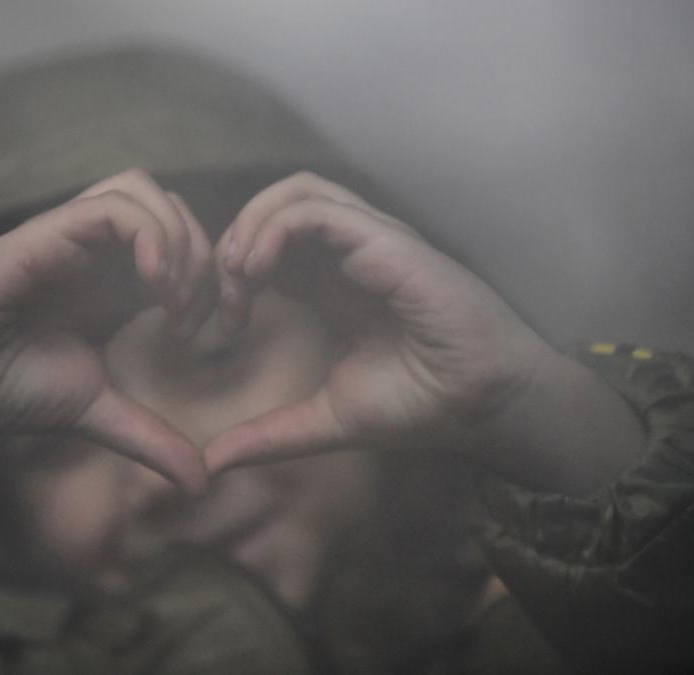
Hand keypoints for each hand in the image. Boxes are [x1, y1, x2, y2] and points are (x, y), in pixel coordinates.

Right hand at [0, 169, 213, 490]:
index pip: (180, 240)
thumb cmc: (5, 389)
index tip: (196, 334)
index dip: (206, 278)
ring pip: (141, 189)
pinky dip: (149, 236)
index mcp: (109, 281)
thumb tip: (203, 484)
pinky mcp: (42, 236)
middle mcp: (91, 250)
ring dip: (176, 238)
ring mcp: (66, 237)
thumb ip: (151, 438)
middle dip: (200, 255)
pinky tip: (152, 287)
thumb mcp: (97, 414)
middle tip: (188, 317)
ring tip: (170, 299)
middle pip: (170, 204)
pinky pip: (110, 207)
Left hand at [204, 172, 560, 470]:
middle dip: (234, 240)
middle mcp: (350, 253)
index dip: (233, 272)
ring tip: (239, 275)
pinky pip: (317, 210)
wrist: (482, 406)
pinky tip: (258, 270)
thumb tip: (210, 463)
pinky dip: (275, 229)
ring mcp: (370, 241)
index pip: (268, 244)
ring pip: (295, 192)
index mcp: (334, 282)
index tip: (225, 326)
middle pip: (275, 206)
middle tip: (225, 296)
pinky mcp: (386, 242)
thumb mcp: (325, 421)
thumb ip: (269, 435)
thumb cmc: (419, 405)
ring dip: (251, 226)